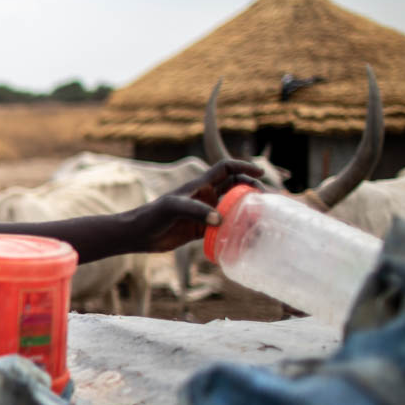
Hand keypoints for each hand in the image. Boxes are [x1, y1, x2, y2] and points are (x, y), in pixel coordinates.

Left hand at [126, 159, 265, 252]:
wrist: (139, 234)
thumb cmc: (153, 215)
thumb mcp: (173, 208)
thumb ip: (196, 211)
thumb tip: (220, 220)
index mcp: (200, 185)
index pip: (226, 169)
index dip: (243, 167)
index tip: (260, 173)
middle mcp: (205, 197)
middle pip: (235, 188)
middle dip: (251, 191)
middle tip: (265, 202)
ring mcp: (204, 213)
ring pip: (232, 208)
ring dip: (247, 211)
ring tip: (262, 220)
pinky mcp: (201, 230)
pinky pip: (224, 227)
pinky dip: (236, 230)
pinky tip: (246, 237)